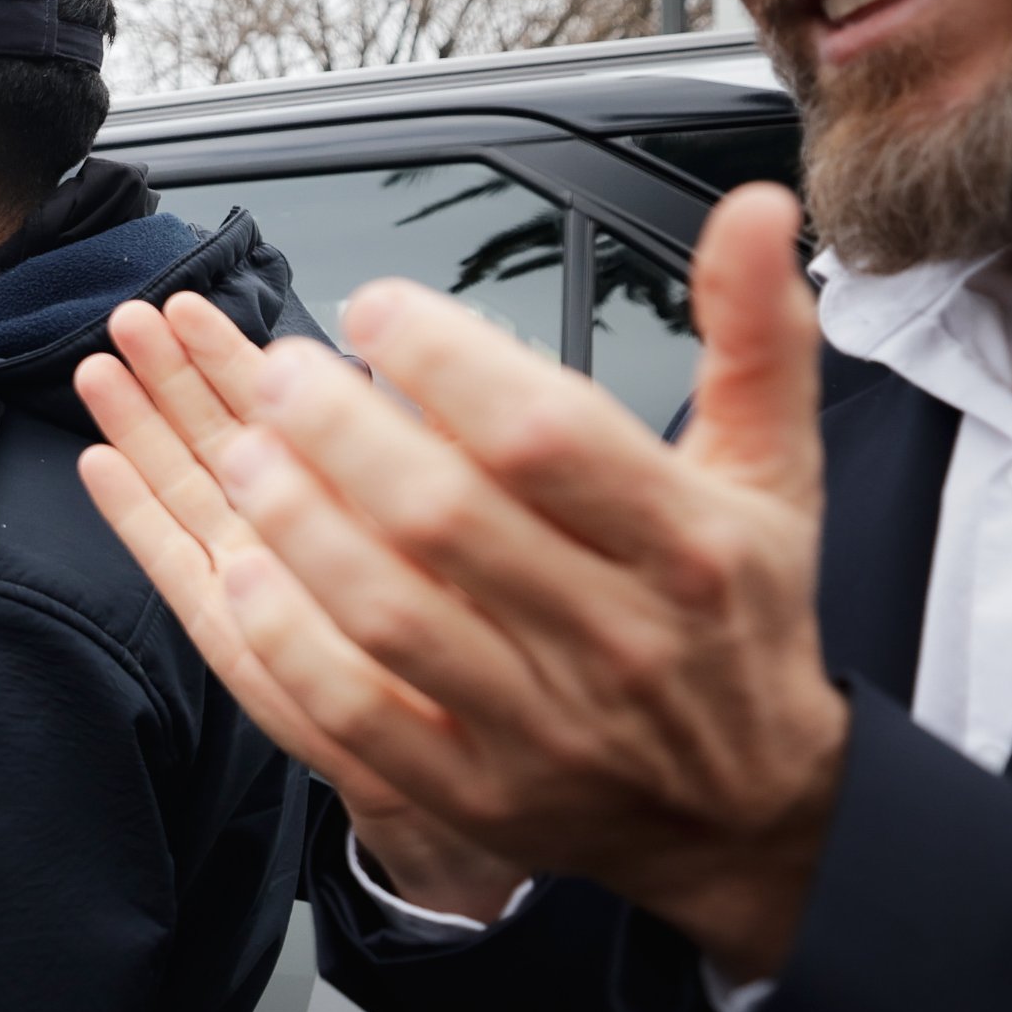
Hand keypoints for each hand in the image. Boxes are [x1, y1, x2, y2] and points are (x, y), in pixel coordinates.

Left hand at [90, 185, 843, 975]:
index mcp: (690, 545)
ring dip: (297, 524)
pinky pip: (353, 715)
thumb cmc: (738, 615)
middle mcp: (617, 638)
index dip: (448, 362)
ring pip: (388, 616)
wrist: (744, 807)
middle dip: (339, 433)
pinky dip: (287, 640)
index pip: (548, 436)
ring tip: (240, 451)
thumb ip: (755, 335)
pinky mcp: (473, 792)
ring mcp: (540, 727)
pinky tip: (239, 571)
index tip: (375, 308)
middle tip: (275, 372)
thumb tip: (752, 205)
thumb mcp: (772, 471)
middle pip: (446, 520)